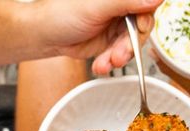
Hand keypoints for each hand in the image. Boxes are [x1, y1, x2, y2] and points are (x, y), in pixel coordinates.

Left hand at [32, 0, 163, 74]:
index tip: (142, 28)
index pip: (145, 3)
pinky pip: (121, 54)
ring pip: (132, 43)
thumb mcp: (96, 6)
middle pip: (142, 26)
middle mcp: (121, 7)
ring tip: (107, 62)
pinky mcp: (111, 42)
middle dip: (130, 44)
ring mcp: (117, 25)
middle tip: (119, 54)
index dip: (146, 17)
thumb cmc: (61, 13)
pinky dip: (111, 62)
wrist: (44, 36)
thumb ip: (126, 1)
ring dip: (120, 56)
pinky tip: (101, 65)